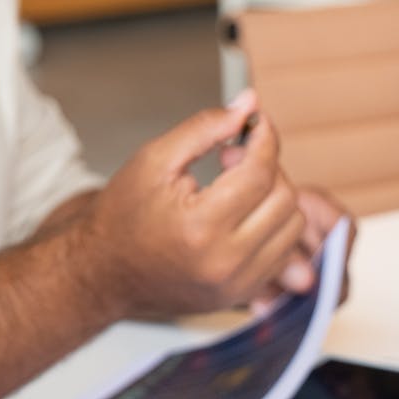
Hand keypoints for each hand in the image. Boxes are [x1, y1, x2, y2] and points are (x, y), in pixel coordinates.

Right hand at [75, 90, 311, 319]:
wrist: (105, 273)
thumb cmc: (123, 216)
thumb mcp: (154, 159)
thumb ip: (204, 128)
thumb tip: (248, 105)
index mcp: (201, 227)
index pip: (260, 173)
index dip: (265, 139)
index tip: (258, 123)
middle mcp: (226, 262)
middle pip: (284, 199)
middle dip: (268, 167)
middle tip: (233, 156)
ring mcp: (238, 283)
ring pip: (292, 226)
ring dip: (275, 196)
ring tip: (237, 185)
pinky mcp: (244, 293)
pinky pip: (283, 251)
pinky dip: (272, 225)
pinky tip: (241, 213)